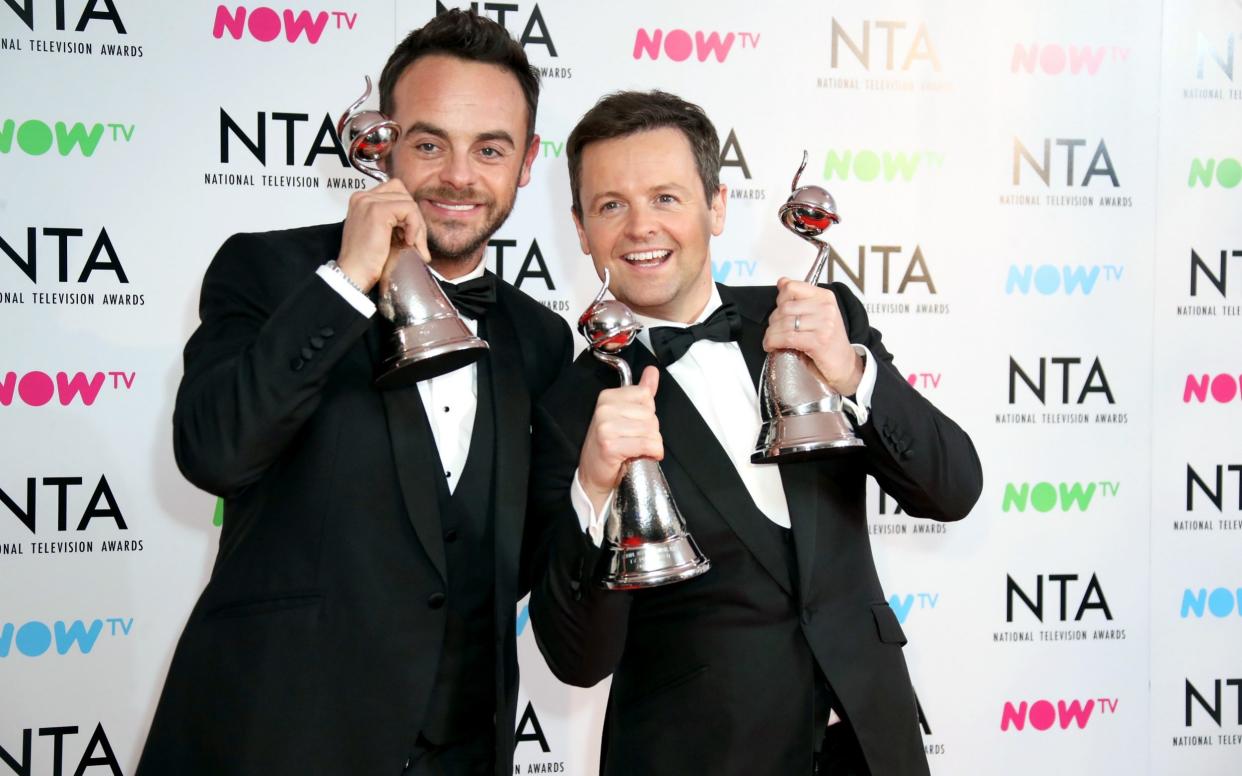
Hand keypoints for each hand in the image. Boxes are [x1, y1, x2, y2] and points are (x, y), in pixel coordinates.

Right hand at [336, 178, 430, 291]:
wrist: (354, 274)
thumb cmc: (366, 260)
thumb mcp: (381, 233)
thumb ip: (393, 220)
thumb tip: (417, 217)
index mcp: (362, 200)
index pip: (396, 192)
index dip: (408, 213)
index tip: (410, 235)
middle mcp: (363, 197)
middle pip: (404, 195)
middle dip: (416, 219)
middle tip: (416, 242)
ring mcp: (369, 201)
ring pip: (409, 202)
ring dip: (418, 226)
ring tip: (413, 245)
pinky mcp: (378, 210)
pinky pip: (409, 209)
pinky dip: (415, 226)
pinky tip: (407, 242)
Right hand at [578, 367, 662, 514]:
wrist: (592, 475)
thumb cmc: (610, 446)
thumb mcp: (624, 415)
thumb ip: (641, 393)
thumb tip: (652, 371)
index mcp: (607, 397)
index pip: (645, 395)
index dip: (647, 414)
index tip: (635, 425)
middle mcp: (605, 409)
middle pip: (650, 414)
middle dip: (650, 431)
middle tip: (633, 441)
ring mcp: (606, 427)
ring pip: (651, 430)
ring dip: (651, 445)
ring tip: (635, 450)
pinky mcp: (610, 445)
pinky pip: (647, 444)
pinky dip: (651, 453)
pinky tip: (640, 456)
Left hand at [763, 278, 862, 394]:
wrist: (845, 365)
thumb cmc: (829, 342)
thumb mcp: (818, 315)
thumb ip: (800, 299)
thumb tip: (782, 282)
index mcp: (825, 297)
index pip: (792, 287)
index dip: (779, 299)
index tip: (779, 310)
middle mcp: (826, 308)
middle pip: (784, 307)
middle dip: (773, 321)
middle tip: (774, 330)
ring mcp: (824, 324)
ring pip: (783, 323)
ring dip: (771, 334)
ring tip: (772, 340)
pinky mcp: (818, 341)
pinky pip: (787, 337)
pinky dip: (774, 342)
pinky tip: (772, 346)